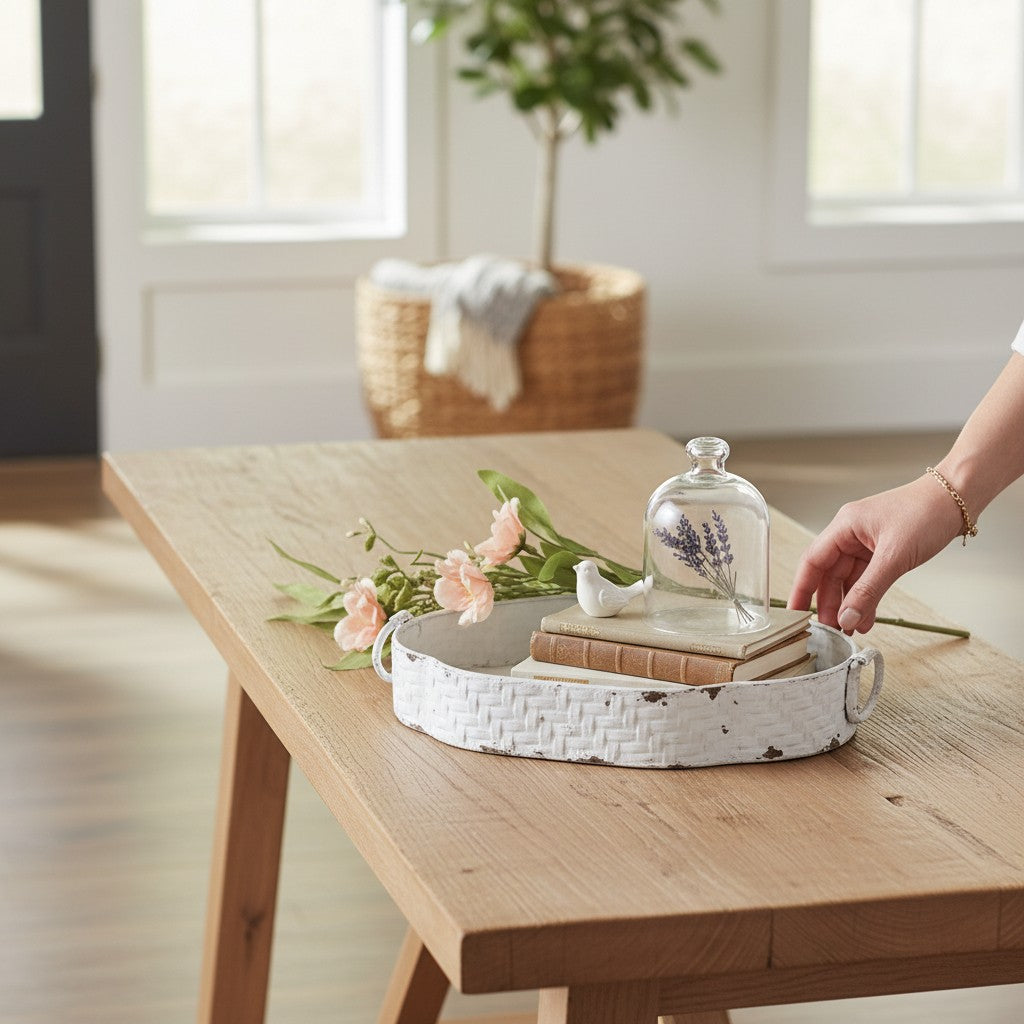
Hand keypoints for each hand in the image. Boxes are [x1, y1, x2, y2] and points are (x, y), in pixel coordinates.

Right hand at [787, 475, 964, 632]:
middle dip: (829, 603)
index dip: (802, 589)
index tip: (796, 614)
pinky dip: (866, 598)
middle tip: (831, 630)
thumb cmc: (926, 512)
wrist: (958, 499)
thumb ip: (868, 590)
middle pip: (829, 574)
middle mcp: (850, 534)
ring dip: (849, 604)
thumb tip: (846, 618)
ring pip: (848, 580)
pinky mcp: (881, 551)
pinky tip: (867, 616)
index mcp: (844, 526)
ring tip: (850, 629)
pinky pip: (866, 579)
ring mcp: (866, 543)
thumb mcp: (894, 557)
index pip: (812, 562)